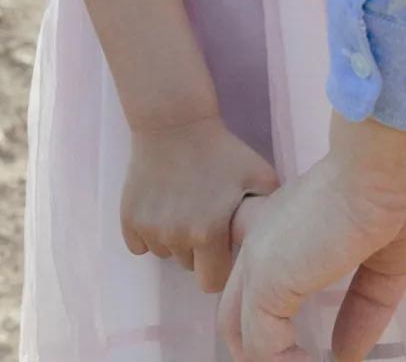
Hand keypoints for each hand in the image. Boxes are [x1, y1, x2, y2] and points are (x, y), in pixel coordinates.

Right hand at [121, 112, 279, 292]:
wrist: (174, 122)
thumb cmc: (220, 149)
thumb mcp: (258, 173)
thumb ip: (267, 209)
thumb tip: (276, 235)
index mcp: (208, 233)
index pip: (211, 282)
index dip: (218, 266)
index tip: (221, 247)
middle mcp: (176, 238)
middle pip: (188, 265)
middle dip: (197, 250)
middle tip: (203, 215)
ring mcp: (150, 230)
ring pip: (165, 253)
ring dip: (174, 238)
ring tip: (183, 203)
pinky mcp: (129, 221)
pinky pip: (139, 244)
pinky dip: (149, 232)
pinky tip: (161, 204)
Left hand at [219, 111, 405, 361]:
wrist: (391, 161)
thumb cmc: (402, 192)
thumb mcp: (392, 259)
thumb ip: (366, 304)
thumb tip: (348, 355)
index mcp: (294, 225)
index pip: (266, 277)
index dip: (280, 317)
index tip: (312, 352)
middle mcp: (266, 240)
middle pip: (237, 309)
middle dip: (264, 348)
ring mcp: (260, 259)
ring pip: (237, 331)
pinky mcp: (265, 281)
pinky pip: (259, 347)